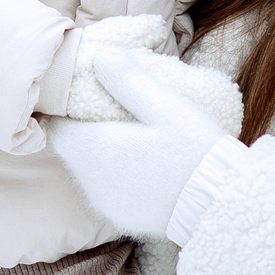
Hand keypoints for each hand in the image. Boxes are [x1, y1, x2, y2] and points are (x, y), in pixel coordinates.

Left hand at [47, 48, 232, 237]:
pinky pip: (106, 190)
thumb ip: (129, 81)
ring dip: (100, 152)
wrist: (219, 209)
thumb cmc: (196, 154)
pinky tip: (141, 165)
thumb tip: (101, 56)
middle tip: (110, 109)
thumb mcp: (168, 108)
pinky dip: (115, 175)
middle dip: (83, 128)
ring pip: (88, 170)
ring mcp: (104, 202)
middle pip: (71, 147)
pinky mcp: (121, 217)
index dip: (65, 108)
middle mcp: (91, 180)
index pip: (56, 126)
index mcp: (96, 148)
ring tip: (128, 134)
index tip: (82, 95)